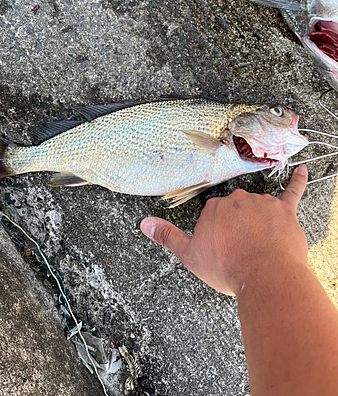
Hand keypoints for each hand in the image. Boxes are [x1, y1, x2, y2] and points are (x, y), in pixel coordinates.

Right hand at [140, 165, 307, 295]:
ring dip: (259, 220)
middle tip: (240, 249)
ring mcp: (261, 203)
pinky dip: (298, 181)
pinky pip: (292, 192)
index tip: (222, 247)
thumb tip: (144, 223)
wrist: (263, 276)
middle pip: (235, 208)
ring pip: (259, 207)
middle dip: (237, 225)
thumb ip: (166, 236)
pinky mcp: (284, 210)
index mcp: (214, 209)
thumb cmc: (227, 267)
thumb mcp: (190, 255)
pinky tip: (303, 171)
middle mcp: (236, 200)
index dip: (218, 232)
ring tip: (261, 245)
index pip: (213, 214)